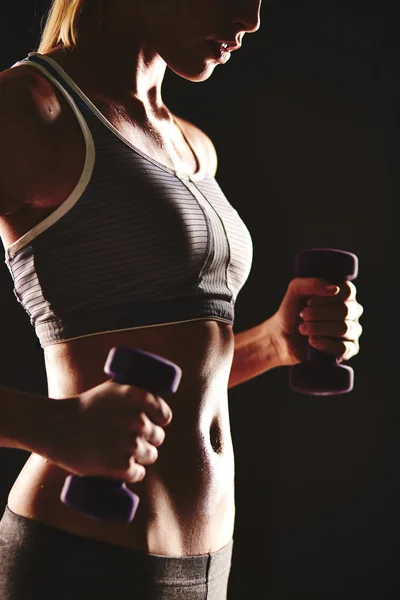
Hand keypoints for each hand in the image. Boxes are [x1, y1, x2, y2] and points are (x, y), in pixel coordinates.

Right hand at [39, 380, 172, 482]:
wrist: (55, 427)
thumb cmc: (82, 408)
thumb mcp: (110, 390)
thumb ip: (133, 392)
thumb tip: (154, 395)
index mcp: (137, 397)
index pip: (164, 414)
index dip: (159, 421)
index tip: (152, 424)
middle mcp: (139, 420)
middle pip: (158, 437)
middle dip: (147, 440)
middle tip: (128, 441)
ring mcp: (132, 443)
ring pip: (150, 456)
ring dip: (140, 458)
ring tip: (121, 454)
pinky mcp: (122, 465)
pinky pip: (138, 473)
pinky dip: (132, 473)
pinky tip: (120, 469)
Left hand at [270, 278, 363, 366]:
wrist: (282, 337)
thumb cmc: (292, 310)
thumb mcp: (296, 291)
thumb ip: (312, 284)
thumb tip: (334, 289)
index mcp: (344, 295)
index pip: (347, 291)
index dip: (326, 297)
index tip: (308, 302)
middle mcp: (352, 312)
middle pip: (345, 310)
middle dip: (319, 313)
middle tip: (302, 315)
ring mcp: (352, 331)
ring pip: (344, 329)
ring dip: (319, 328)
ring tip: (302, 328)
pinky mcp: (348, 350)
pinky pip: (344, 348)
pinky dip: (325, 344)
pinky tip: (312, 341)